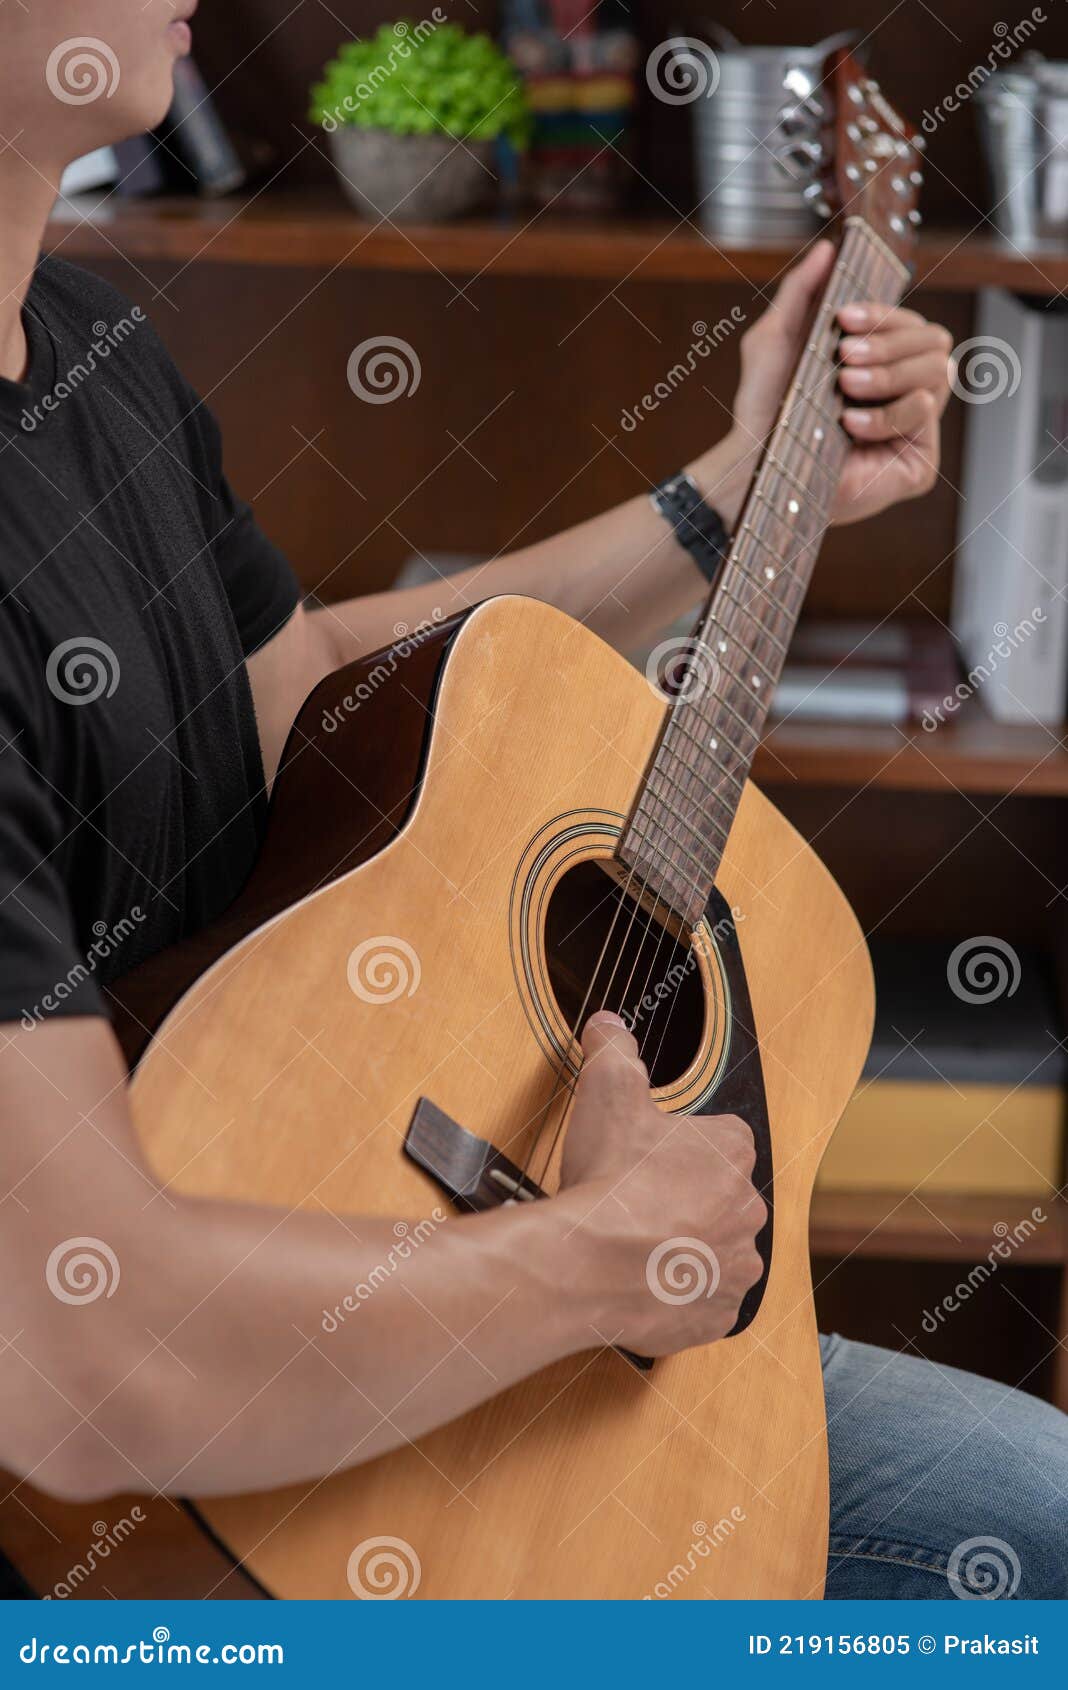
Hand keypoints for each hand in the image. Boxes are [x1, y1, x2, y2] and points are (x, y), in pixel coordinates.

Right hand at [555, 1012, 766, 1356]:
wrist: (594, 1263)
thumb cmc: (611, 1178)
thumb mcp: (607, 1091)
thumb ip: (613, 1050)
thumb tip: (608, 1023)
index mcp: (733, 1151)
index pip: (720, 1138)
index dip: (680, 1145)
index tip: (647, 1154)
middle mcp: (748, 1208)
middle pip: (719, 1195)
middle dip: (684, 1198)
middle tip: (636, 1200)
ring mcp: (735, 1266)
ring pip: (714, 1250)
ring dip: (685, 1248)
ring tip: (635, 1245)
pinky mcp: (717, 1314)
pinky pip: (702, 1301)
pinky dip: (678, 1295)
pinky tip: (643, 1283)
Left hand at [705, 239, 951, 527]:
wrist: (752, 466)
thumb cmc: (764, 408)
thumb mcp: (774, 340)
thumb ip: (800, 292)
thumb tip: (827, 249)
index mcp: (882, 358)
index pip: (912, 322)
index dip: (885, 315)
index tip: (844, 318)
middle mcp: (904, 390)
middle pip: (934, 341)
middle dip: (889, 345)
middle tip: (844, 358)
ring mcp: (914, 428)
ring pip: (936, 375)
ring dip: (886, 377)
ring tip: (844, 389)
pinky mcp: (916, 464)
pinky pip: (924, 420)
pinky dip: (886, 416)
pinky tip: (850, 424)